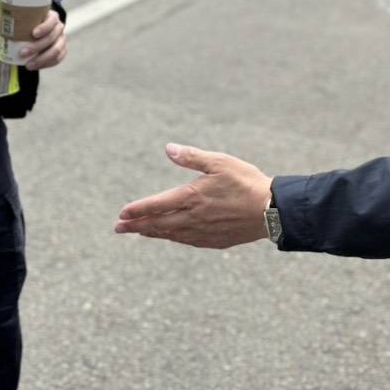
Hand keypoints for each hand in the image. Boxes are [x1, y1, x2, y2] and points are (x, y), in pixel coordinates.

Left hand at [23, 9, 66, 69]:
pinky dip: (47, 64)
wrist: (36, 30)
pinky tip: (36, 66)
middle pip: (52, 37)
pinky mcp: (61, 50)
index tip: (33, 34)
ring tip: (28, 65)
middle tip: (23, 53)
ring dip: (43, 59)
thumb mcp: (17, 20)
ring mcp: (61, 39)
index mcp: (51, 16)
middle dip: (38, 46)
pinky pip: (58, 58)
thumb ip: (5, 20)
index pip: (52, 20)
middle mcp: (58, 27)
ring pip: (57, 50)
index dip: (45, 27)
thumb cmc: (26, 23)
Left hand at [114, 143, 271, 249]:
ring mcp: (203, 232)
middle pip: (158, 224)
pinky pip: (187, 241)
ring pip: (171, 234)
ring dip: (152, 232)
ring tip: (139, 231)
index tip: (121, 214)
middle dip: (136, 226)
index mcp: (192, 197)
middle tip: (118, 228)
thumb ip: (192, 157)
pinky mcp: (214, 240)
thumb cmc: (246, 181)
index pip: (157, 205)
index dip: (138, 209)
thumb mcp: (219, 162)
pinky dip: (173, 238)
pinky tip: (170, 236)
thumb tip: (168, 148)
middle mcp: (193, 218)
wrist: (272, 210)